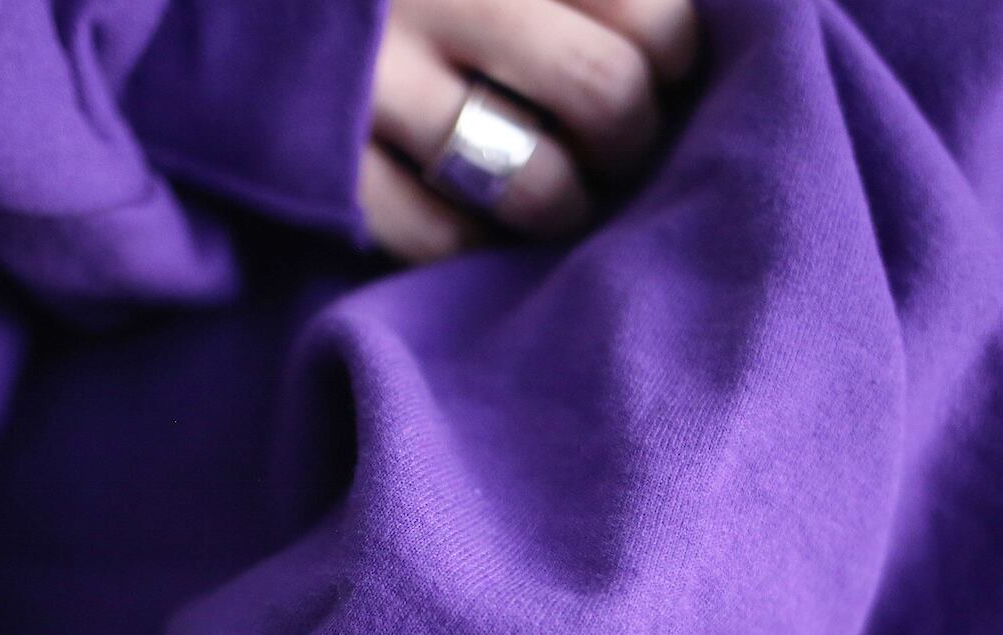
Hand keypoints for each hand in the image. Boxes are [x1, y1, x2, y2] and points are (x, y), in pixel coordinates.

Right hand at [360, 0, 698, 261]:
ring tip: (557, 195)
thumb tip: (664, 21)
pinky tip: (471, 220)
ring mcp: (378, 88)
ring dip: (564, 206)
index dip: (677, 54)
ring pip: (533, 184)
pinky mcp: (325, 166)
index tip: (664, 70)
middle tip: (616, 148)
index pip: (647, 5)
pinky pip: (440, 239)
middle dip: (631, 141)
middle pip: (606, 96)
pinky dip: (471, 242)